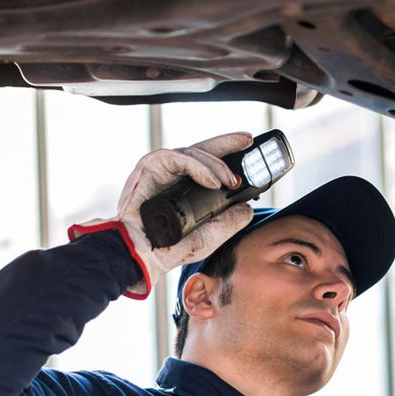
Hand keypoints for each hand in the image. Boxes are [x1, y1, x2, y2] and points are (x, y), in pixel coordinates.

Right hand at [68, 132, 254, 299]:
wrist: (146, 254)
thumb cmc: (171, 247)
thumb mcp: (210, 235)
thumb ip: (230, 221)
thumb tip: (247, 209)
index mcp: (186, 187)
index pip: (208, 163)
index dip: (228, 153)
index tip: (248, 146)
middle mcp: (174, 175)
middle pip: (202, 150)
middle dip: (227, 144)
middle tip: (247, 141)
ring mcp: (161, 170)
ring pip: (193, 153)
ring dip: (216, 165)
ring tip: (231, 182)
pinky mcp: (150, 168)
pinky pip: (177, 159)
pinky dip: (198, 168)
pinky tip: (213, 182)